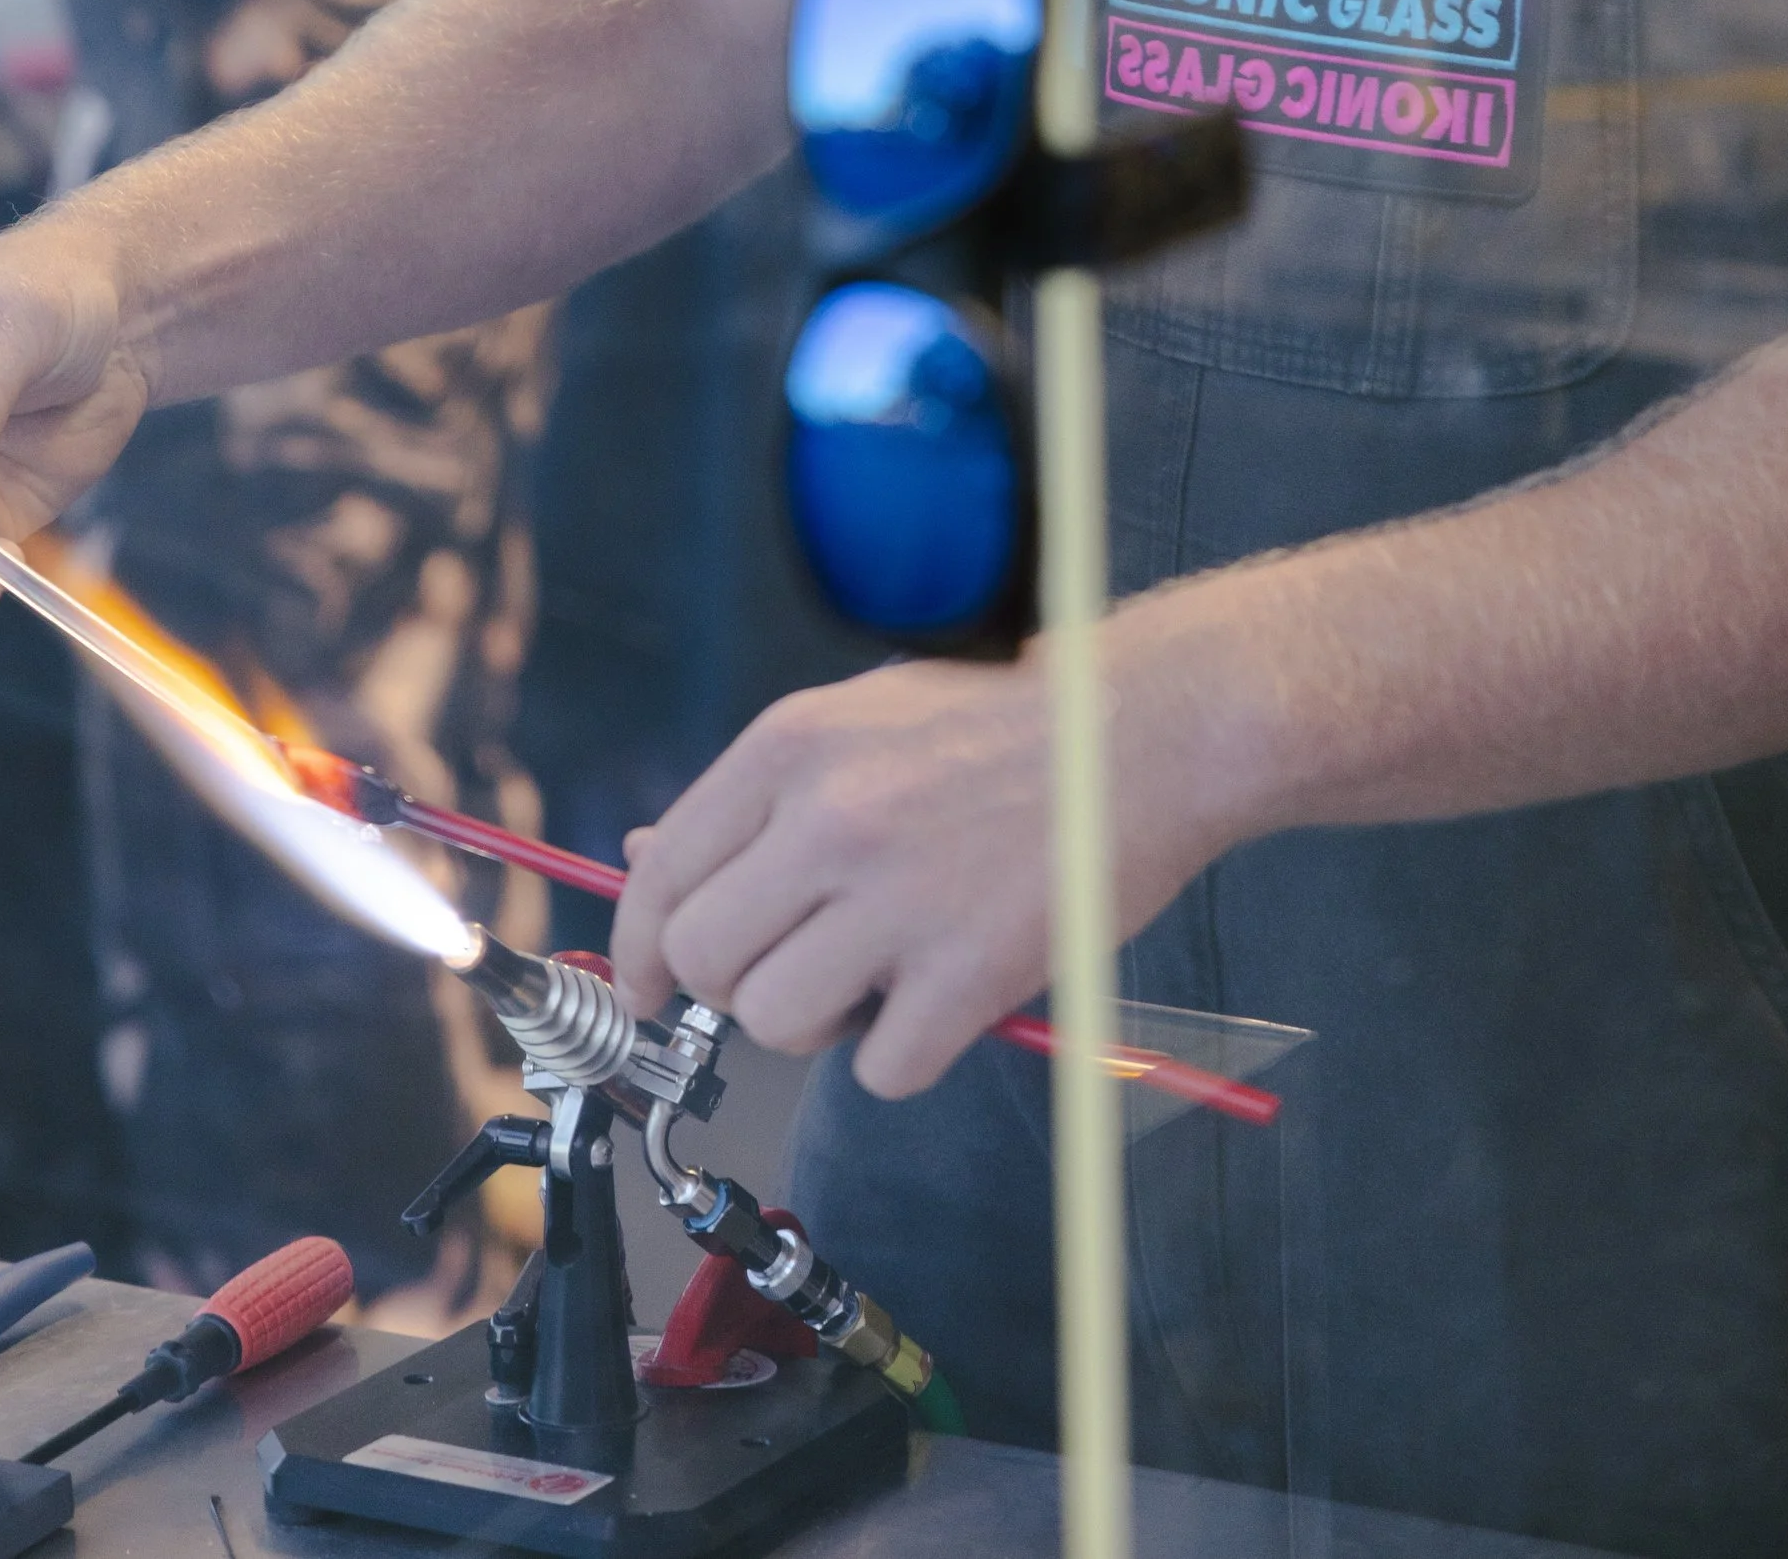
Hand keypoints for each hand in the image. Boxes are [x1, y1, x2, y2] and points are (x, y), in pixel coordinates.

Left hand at [611, 620, 1230, 1100]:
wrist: (1145, 727)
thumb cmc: (1004, 720)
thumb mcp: (860, 719)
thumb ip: (759, 796)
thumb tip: (647, 856)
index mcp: (790, 746)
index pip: (663, 873)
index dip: (642, 947)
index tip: (653, 987)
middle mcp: (829, 818)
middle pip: (705, 961)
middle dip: (733, 988)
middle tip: (794, 971)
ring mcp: (898, 895)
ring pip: (776, 1023)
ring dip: (818, 1024)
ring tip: (878, 976)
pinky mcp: (968, 970)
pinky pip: (880, 1070)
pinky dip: (906, 1055)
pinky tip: (942, 998)